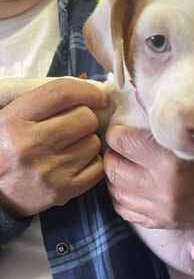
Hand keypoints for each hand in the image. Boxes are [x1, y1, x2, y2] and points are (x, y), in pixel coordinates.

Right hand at [0, 79, 108, 216]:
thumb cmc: (5, 149)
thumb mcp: (10, 117)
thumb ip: (44, 102)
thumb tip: (87, 88)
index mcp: (15, 119)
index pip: (62, 92)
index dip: (88, 90)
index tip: (98, 96)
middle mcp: (32, 144)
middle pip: (85, 118)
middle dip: (87, 119)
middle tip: (77, 126)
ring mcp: (49, 170)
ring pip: (93, 143)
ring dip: (88, 142)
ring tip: (71, 147)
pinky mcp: (63, 190)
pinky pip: (98, 168)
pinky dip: (93, 163)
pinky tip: (77, 163)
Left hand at [104, 125, 193, 227]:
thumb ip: (168, 125)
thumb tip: (134, 104)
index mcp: (171, 162)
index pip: (122, 143)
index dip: (117, 133)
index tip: (122, 131)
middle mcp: (162, 189)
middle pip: (114, 169)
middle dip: (112, 155)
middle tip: (120, 149)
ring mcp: (161, 210)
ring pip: (116, 192)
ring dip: (115, 177)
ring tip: (124, 166)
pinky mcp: (162, 223)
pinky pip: (126, 212)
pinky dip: (122, 198)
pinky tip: (129, 187)